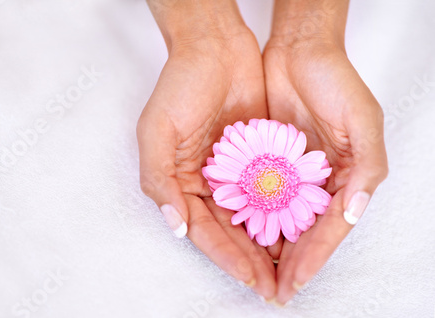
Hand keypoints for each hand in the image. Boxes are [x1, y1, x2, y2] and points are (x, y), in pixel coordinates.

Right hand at [138, 0, 276, 299]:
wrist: (216, 46)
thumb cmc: (180, 85)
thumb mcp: (155, 130)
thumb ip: (159, 180)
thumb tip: (176, 226)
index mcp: (178, 180)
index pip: (202, 228)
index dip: (224, 255)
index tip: (249, 277)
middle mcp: (205, 181)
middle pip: (228, 230)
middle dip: (248, 260)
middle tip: (272, 286)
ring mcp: (231, 171)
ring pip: (250, 216)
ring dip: (265, 243)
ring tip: (286, 269)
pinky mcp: (255, 157)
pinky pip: (268, 192)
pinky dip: (278, 213)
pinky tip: (294, 231)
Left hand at [263, 0, 387, 304]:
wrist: (298, 52)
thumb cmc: (335, 81)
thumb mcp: (362, 120)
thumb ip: (365, 168)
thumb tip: (353, 213)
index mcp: (346, 177)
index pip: (329, 229)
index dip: (313, 259)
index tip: (293, 283)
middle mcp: (319, 182)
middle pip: (304, 233)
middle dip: (290, 263)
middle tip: (272, 291)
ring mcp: (293, 174)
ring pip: (281, 220)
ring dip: (271, 248)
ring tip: (257, 274)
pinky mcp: (269, 162)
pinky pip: (261, 197)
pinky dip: (255, 218)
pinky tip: (243, 237)